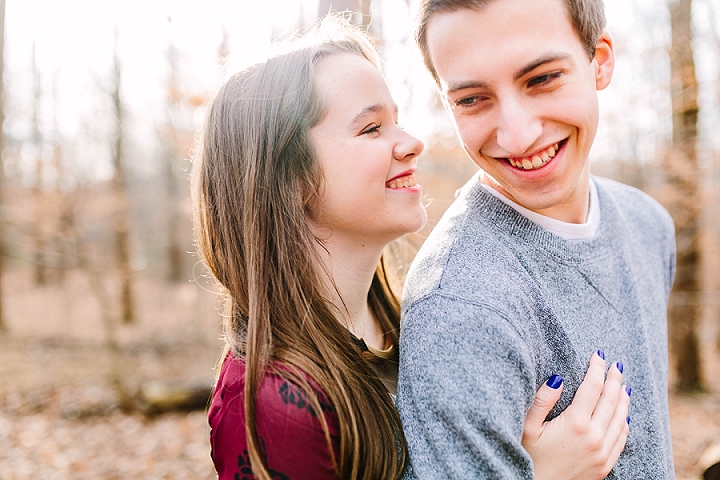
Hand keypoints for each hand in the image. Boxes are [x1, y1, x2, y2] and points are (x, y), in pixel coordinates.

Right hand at [522, 351, 630, 479]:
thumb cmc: (528, 457)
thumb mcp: (528, 427)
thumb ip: (542, 401)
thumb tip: (558, 378)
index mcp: (575, 424)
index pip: (592, 388)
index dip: (596, 369)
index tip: (598, 355)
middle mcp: (594, 437)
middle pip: (611, 400)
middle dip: (614, 380)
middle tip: (616, 365)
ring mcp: (602, 453)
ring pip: (620, 419)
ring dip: (623, 399)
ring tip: (623, 385)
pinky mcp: (604, 465)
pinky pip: (621, 439)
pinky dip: (624, 422)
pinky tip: (623, 414)